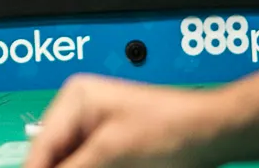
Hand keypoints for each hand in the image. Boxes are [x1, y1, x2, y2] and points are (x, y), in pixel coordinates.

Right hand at [25, 75, 227, 167]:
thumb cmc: (173, 129)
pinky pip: (92, 165)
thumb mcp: (112, 152)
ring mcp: (98, 128)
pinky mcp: (114, 146)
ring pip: (74, 162)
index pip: (42, 143)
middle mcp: (82, 110)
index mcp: (75, 98)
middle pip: (56, 155)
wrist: (215, 133)